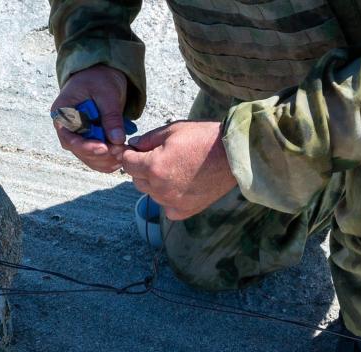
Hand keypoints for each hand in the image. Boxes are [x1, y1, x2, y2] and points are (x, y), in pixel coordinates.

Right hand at [51, 65, 127, 172]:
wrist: (101, 74)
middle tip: (119, 152)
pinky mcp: (87, 140)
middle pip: (78, 150)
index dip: (85, 146)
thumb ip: (111, 116)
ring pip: (86, 157)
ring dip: (104, 160)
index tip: (104, 148)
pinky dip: (106, 160)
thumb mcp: (107, 93)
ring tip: (122, 155)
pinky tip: (119, 159)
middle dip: (99, 155)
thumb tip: (117, 139)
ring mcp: (76, 135)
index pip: (68, 137)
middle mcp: (66, 128)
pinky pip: (94, 156)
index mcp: (62, 112)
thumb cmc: (98, 78)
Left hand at [122, 121, 236, 219]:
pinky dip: (169, 198)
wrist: (233, 156)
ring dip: (155, 184)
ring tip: (176, 171)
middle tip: (160, 158)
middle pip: (136, 180)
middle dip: (142, 168)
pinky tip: (182, 185)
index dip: (130, 154)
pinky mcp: (183, 211)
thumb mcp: (172, 130)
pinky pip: (166, 207)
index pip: (127, 163)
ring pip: (150, 194)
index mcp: (154, 167)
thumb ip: (147, 140)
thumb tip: (132, 145)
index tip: (136, 151)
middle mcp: (159, 188)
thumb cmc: (203, 139)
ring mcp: (171, 202)